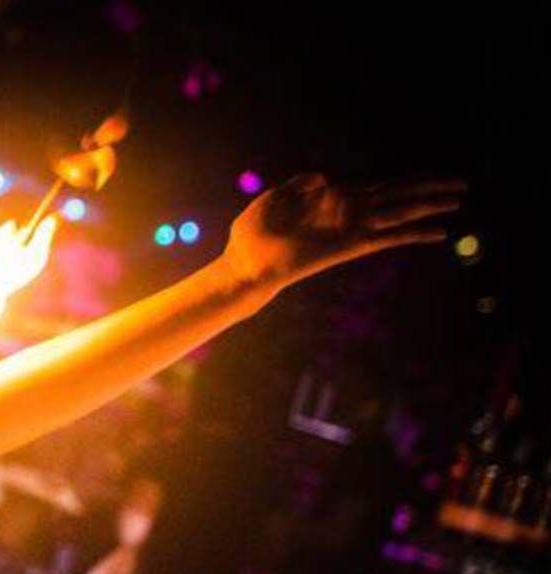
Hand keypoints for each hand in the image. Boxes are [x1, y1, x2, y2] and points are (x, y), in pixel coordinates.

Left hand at [222, 173, 465, 292]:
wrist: (243, 264)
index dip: (405, 180)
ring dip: (432, 204)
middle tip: (464, 182)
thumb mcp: (274, 199)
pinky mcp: (348, 246)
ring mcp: (349, 228)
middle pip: (398, 194)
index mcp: (332, 197)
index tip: (431, 178)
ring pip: (400, 211)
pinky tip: (440, 232)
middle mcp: (347, 212)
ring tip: (460, 198)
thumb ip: (300, 185)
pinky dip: (414, 234)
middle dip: (431, 189)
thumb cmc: (253, 233)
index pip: (378, 184)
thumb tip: (325, 176)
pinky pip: (387, 238)